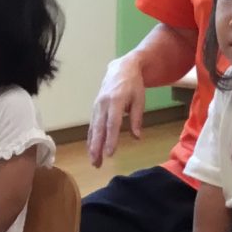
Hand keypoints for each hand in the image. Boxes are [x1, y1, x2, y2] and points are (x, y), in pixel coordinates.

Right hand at [87, 53, 147, 167]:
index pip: (112, 123)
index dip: (111, 139)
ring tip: (93, 161)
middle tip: (97, 163)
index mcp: (115, 101)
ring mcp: (97, 106)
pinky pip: (92, 125)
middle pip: (99, 129)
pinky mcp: (94, 108)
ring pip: (93, 129)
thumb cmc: (133, 85)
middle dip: (97, 147)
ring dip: (92, 146)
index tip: (110, 154)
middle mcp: (103, 104)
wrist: (121, 68)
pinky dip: (91, 138)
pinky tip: (91, 150)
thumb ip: (136, 118)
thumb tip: (136, 137)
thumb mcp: (139, 99)